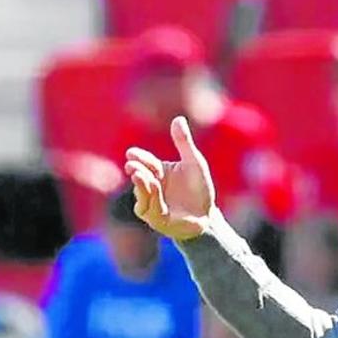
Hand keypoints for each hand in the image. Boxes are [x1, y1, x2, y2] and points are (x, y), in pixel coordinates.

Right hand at [124, 116, 215, 240]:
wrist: (207, 215)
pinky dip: (150, 200)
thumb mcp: (194, 163)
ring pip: (141, 195)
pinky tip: (153, 190)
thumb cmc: (199, 188)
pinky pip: (150, 210)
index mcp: (158, 171)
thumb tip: (178, 118)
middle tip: (132, 165)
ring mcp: (151, 203)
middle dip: (136, 170)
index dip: (139, 157)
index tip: (131, 153)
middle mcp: (151, 187)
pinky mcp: (156, 219)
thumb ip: (184, 143)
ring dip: (140, 185)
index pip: (145, 161)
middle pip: (140, 176)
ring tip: (141, 176)